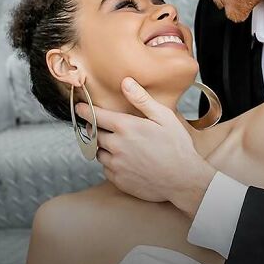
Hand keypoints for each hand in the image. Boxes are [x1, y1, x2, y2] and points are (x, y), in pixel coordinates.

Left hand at [75, 77, 215, 215]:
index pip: (95, 116)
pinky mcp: (119, 180)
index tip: (79, 107)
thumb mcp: (164, 118)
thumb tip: (126, 83)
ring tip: (117, 146)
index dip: (85, 110)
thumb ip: (142, 100)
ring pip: (99, 153)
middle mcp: (116, 146)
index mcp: (126, 128)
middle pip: (95, 134)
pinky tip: (125, 162)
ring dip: (103, 147)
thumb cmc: (177, 148)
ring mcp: (116, 165)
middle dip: (95, 128)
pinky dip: (111, 164)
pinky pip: (106, 169)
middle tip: (101, 126)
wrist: (184, 181)